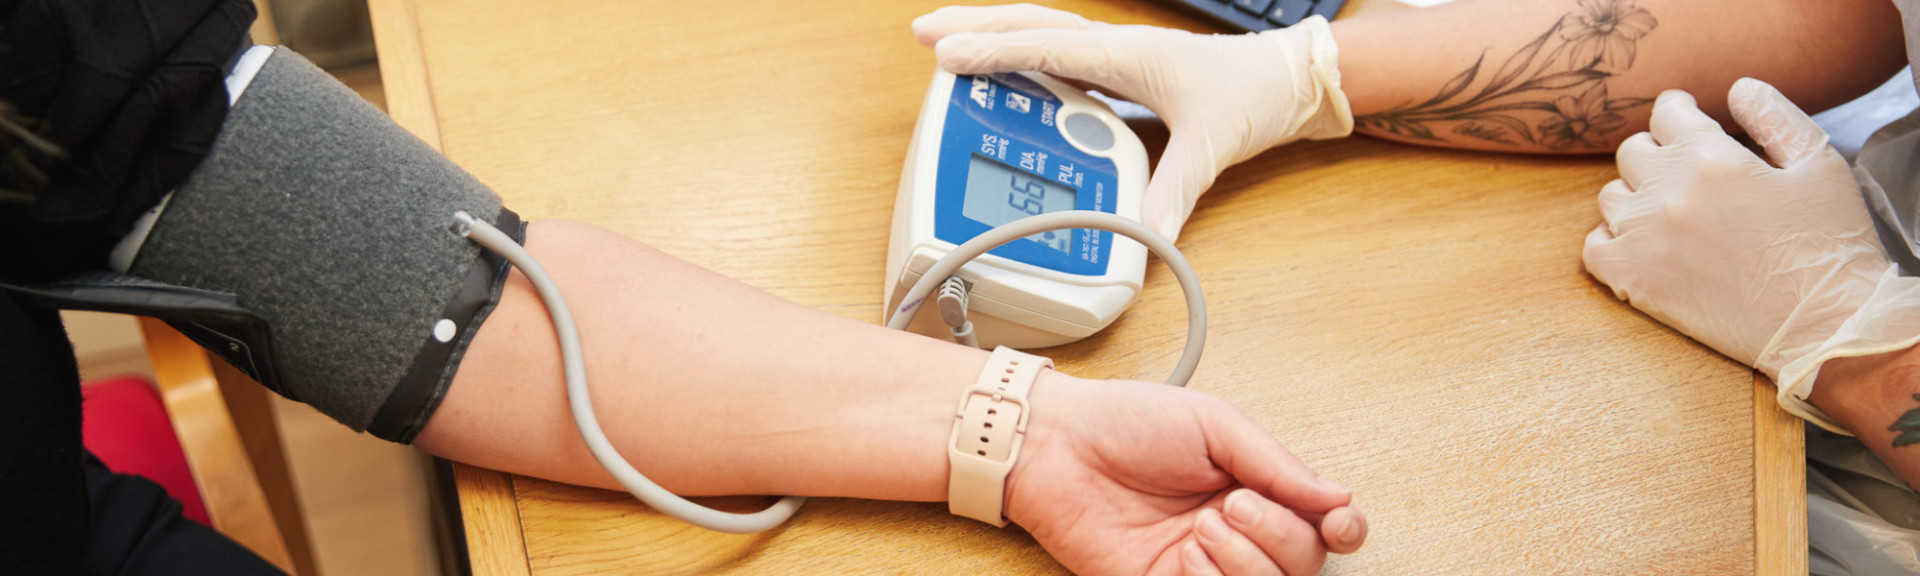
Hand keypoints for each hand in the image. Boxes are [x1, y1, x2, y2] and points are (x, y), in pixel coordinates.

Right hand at [912, 4, 1352, 242]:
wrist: (1293, 79)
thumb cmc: (1256, 94)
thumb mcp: (1213, 145)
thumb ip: (1175, 191)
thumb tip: (1146, 234)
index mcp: (1126, 53)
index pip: (1044, 47)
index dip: (992, 53)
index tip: (946, 58)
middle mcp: (1115, 45)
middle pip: (1030, 25)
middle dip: (975, 27)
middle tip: (923, 35)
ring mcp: (1118, 54)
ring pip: (1043, 35)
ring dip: (997, 37)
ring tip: (952, 48)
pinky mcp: (1125, 69)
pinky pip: (1062, 55)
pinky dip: (1026, 57)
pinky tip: (1012, 76)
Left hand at [1008, 373, 1365, 574]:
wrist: (1054, 446)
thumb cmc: (1126, 423)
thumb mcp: (1214, 425)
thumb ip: (1276, 464)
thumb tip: (1338, 497)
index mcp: (1254, 486)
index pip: (1321, 525)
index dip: (1344, 530)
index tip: (1339, 522)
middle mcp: (1235, 532)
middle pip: (1304, 563)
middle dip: (1280, 536)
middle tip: (1233, 505)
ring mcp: (1200, 566)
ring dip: (1247, 561)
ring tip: (1204, 525)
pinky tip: (1189, 554)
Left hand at [1581, 78, 1919, 431]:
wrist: (1825, 323)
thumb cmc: (1829, 243)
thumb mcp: (1818, 164)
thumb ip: (1774, 117)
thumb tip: (1735, 88)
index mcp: (1711, 158)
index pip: (1666, 112)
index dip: (1677, 111)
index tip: (1685, 120)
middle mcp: (1667, 192)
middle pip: (1633, 151)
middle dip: (1658, 153)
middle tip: (1684, 172)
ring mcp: (1644, 238)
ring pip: (1611, 197)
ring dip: (1635, 198)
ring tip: (1670, 213)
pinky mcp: (1634, 281)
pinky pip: (1593, 248)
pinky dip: (1610, 242)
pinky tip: (1642, 246)